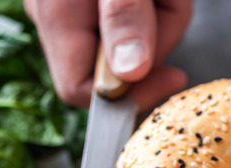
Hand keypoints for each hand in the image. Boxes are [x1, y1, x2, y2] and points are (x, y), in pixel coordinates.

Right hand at [25, 0, 191, 108]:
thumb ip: (124, 17)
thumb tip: (129, 73)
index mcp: (57, 15)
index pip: (82, 90)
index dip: (130, 95)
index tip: (172, 78)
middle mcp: (57, 16)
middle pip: (114, 68)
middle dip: (155, 42)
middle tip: (166, 3)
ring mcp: (73, 10)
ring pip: (132, 44)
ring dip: (162, 18)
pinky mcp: (92, 5)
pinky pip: (133, 22)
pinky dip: (157, 7)